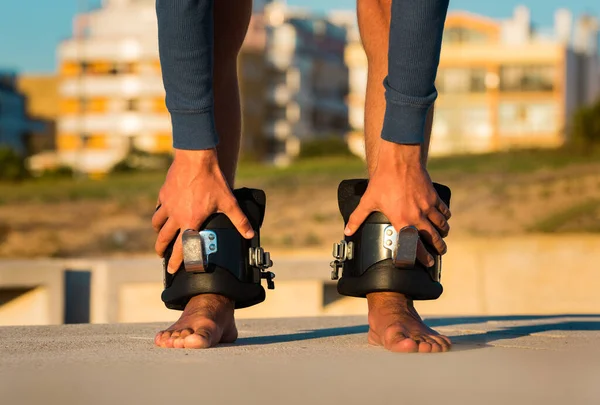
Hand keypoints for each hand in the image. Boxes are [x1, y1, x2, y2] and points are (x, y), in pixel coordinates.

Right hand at [152, 149, 253, 273]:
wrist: (196, 158)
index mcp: (190, 221)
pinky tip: (163, 212)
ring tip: (161, 235)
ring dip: (158, 232)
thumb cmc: (212, 180)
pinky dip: (159, 213)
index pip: (180, 247)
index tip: (171, 270)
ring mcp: (167, 204)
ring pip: (157, 223)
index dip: (176, 261)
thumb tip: (250, 234)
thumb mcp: (228, 202)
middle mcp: (176, 216)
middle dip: (161, 249)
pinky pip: (159, 208)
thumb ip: (239, 220)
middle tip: (162, 255)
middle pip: (163, 238)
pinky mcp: (164, 193)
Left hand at [344, 141, 450, 266]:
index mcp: (402, 220)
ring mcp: (427, 206)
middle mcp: (417, 216)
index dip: (422, 256)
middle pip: (433, 237)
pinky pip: (443, 210)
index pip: (414, 245)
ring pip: (441, 224)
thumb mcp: (368, 201)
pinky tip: (444, 218)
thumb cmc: (383, 180)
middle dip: (438, 247)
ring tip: (442, 237)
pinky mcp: (433, 196)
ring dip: (443, 232)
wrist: (399, 161)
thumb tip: (348, 230)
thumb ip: (357, 218)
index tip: (427, 263)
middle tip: (439, 252)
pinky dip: (445, 216)